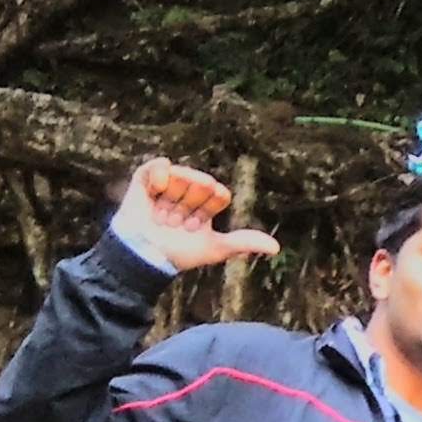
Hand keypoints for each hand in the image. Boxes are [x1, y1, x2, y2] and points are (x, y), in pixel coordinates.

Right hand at [111, 157, 278, 276]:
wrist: (145, 256)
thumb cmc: (178, 253)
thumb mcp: (214, 249)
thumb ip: (243, 242)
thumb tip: (276, 247)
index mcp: (207, 204)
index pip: (220, 193)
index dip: (208, 209)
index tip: (194, 227)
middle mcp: (190, 190)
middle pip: (204, 183)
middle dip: (189, 206)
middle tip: (175, 222)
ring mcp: (170, 183)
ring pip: (183, 175)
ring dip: (172, 201)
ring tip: (161, 216)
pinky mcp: (147, 178)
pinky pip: (160, 164)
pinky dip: (160, 177)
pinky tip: (156, 192)